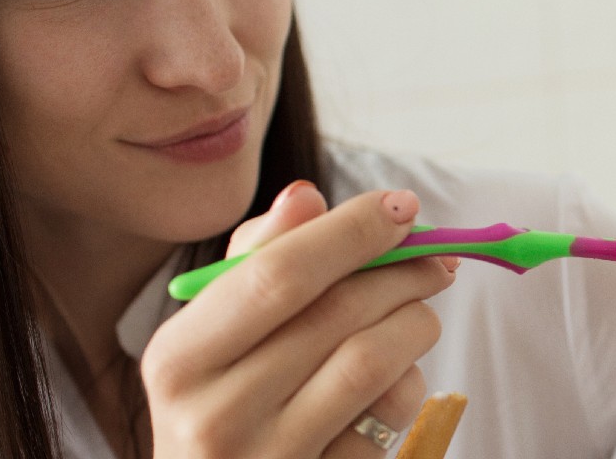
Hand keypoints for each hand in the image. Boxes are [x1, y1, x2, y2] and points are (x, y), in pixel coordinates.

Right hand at [142, 181, 457, 457]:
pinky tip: (398, 373)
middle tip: (436, 256)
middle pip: (337, 314)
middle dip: (403, 271)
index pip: (278, 274)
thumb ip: (261, 258)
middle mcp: (214, 417)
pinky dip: (409, 382)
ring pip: (374, 363)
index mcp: (180, 358)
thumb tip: (306, 196)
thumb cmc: (224, 394)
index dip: (351, 231)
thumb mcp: (218, 331)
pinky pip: (389, 419)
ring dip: (415, 322)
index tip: (403, 205)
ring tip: (419, 310)